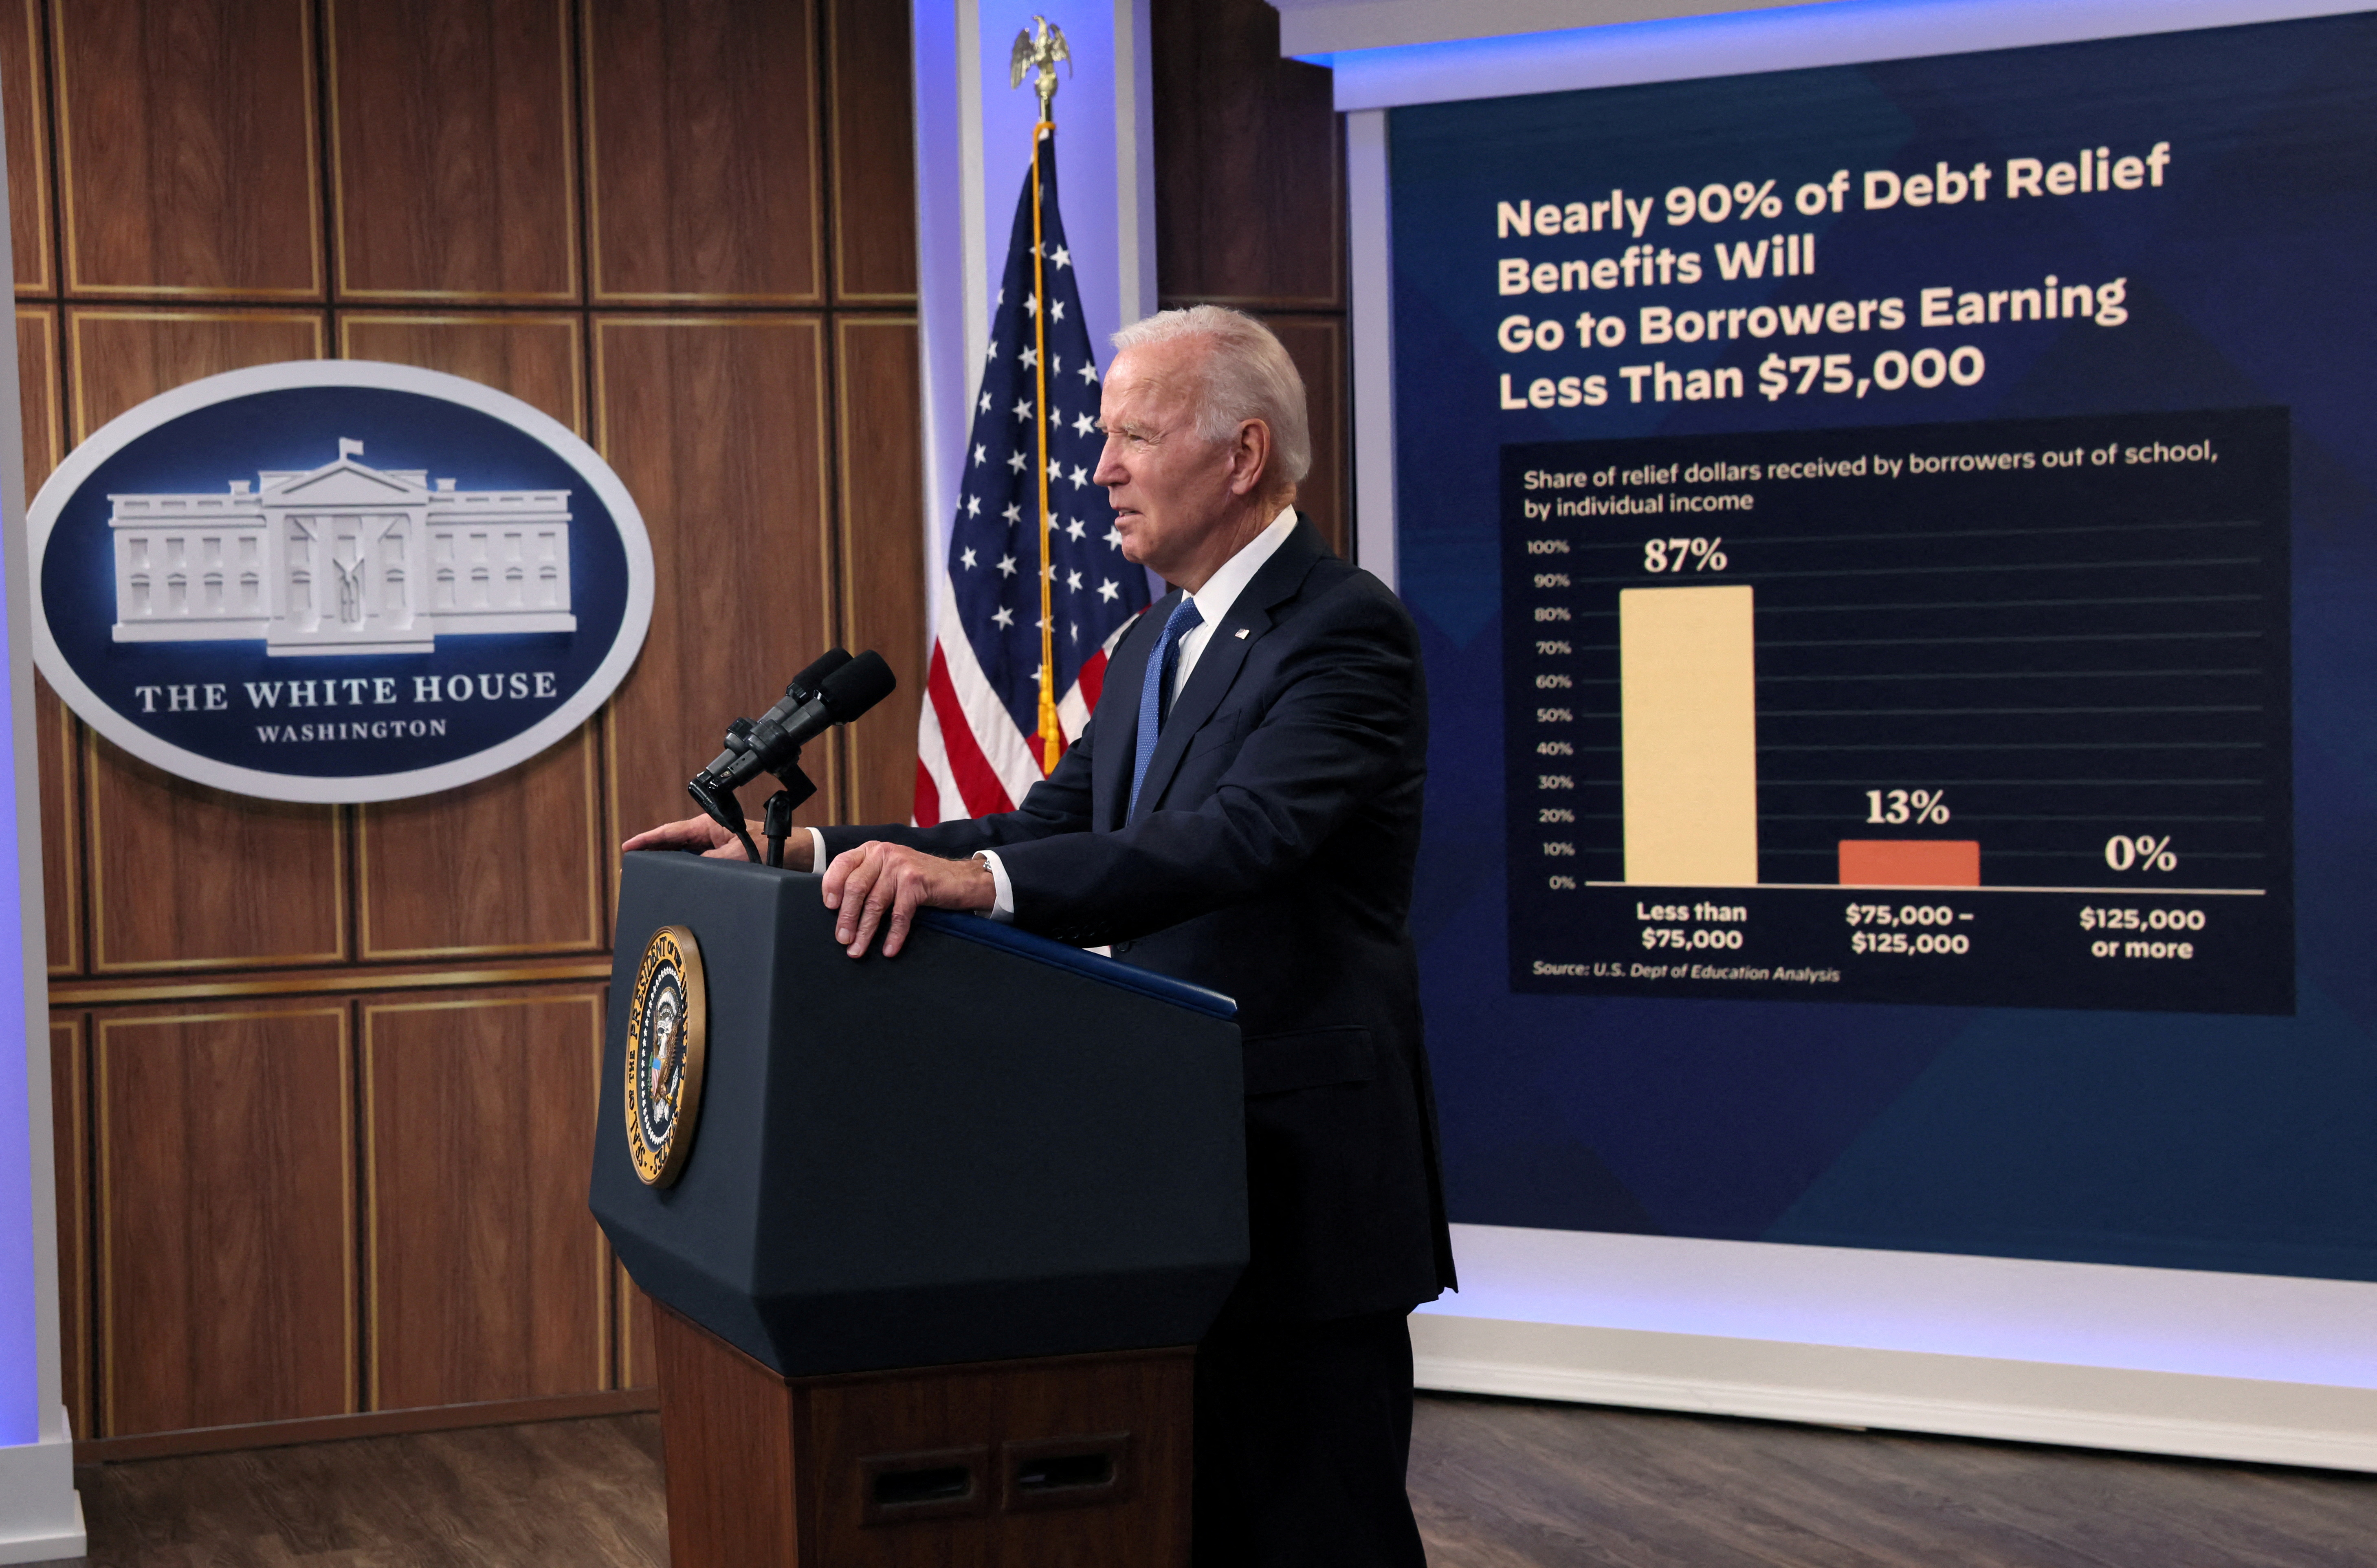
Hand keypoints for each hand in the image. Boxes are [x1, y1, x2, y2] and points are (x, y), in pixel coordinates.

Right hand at [622, 813, 812, 868]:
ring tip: (647, 878)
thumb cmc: (771, 848)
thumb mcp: (734, 858)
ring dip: (668, 867)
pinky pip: (698, 869)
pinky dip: (685, 875)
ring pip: (684, 858)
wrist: (798, 857)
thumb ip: (708, 863)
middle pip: (673, 845)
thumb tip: (686, 872)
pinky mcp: (724, 863)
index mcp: (709, 826)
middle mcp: (710, 836)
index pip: (670, 833)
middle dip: (652, 855)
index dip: (647, 840)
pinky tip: (677, 885)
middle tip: (631, 869)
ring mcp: (716, 849)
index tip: (628, 848)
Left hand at [821, 841, 995, 956]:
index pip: (842, 864)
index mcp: (872, 850)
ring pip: (875, 903)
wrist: (961, 879)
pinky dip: (894, 935)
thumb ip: (868, 878)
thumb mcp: (890, 871)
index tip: (829, 907)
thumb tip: (838, 909)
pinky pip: (899, 914)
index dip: (831, 885)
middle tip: (842, 940)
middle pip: (855, 887)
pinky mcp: (917, 882)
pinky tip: (889, 950)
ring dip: (865, 931)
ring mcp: (901, 866)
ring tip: (857, 950)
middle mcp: (884, 853)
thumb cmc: (921, 880)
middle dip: (847, 917)